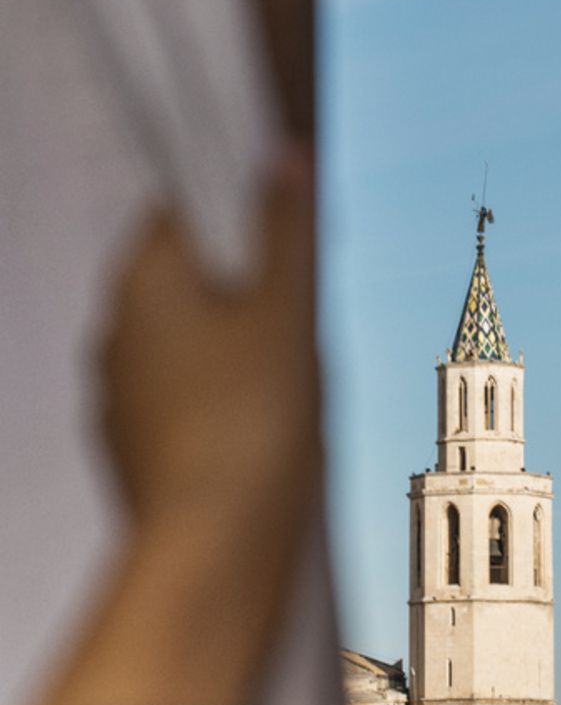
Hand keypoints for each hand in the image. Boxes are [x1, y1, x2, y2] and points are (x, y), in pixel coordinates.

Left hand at [102, 149, 320, 531]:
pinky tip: (263, 414)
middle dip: (246, 279)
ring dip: (236, 336)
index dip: (236, 203)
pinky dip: (221, 387)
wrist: (218, 545)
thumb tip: (285, 159)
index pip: (180, 207)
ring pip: (188, 334)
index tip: (280, 219)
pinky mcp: (139, 437)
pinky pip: (184, 389)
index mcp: (143, 282)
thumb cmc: (250, 426)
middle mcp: (117, 330)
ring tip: (289, 368)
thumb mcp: (288, 309)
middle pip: (187, 273)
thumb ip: (286, 227)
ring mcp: (122, 389)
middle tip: (299, 303)